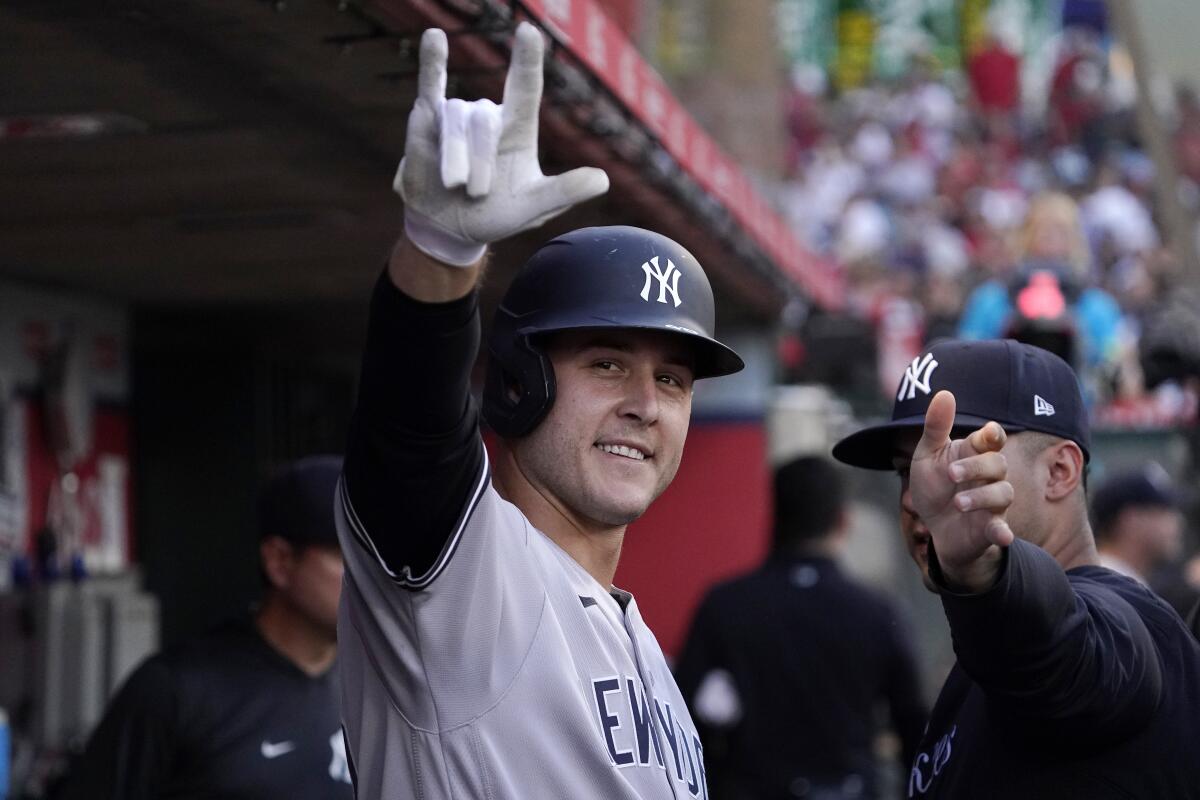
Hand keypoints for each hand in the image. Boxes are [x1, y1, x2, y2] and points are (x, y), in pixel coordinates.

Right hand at [396, 23, 609, 265]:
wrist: (451, 228)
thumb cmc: (496, 214)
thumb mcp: (532, 209)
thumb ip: (563, 192)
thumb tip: (602, 181)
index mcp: (518, 129)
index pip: (526, 87)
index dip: (526, 59)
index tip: (528, 31)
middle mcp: (490, 116)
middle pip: (483, 121)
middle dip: (478, 162)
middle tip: (476, 194)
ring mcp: (459, 114)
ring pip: (454, 119)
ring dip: (455, 158)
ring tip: (455, 186)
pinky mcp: (428, 118)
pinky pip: (431, 84)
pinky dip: (431, 61)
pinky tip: (434, 35)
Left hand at [909, 390, 1014, 591]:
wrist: (934, 527)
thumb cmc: (934, 486)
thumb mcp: (927, 455)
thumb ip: (936, 427)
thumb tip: (945, 393)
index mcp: (974, 454)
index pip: (992, 439)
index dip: (993, 435)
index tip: (988, 433)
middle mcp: (989, 476)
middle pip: (997, 464)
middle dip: (976, 467)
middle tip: (950, 474)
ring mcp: (992, 503)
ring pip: (1003, 493)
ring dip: (981, 497)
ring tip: (957, 503)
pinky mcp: (990, 528)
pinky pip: (1003, 529)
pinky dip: (1002, 531)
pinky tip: (1001, 534)